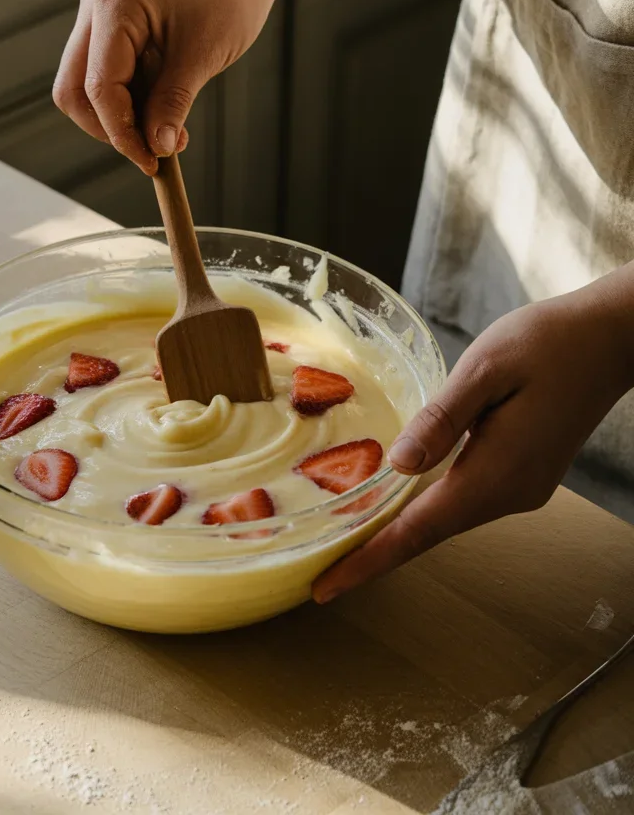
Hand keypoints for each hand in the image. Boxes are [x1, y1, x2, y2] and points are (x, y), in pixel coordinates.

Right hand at [53, 0, 273, 174]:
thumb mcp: (203, 54)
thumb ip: (173, 102)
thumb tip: (156, 148)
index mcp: (112, 4)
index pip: (99, 87)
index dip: (121, 132)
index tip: (152, 160)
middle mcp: (93, 8)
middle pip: (73, 91)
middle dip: (109, 129)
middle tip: (154, 150)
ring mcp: (96, 20)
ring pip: (83, 91)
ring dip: (119, 120)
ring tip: (169, 131)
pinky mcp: (107, 34)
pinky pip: (102, 81)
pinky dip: (127, 106)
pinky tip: (162, 113)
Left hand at [313, 278, 633, 602]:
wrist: (608, 340)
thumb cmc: (546, 344)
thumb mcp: (484, 369)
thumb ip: (441, 420)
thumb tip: (398, 465)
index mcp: (496, 472)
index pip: (419, 529)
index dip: (370, 560)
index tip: (328, 588)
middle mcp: (510, 493)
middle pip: (430, 533)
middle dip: (375, 552)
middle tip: (322, 572)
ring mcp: (521, 488)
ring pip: (447, 517)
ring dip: (400, 530)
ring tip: (348, 538)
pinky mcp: (524, 474)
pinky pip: (464, 499)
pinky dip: (426, 507)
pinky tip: (398, 499)